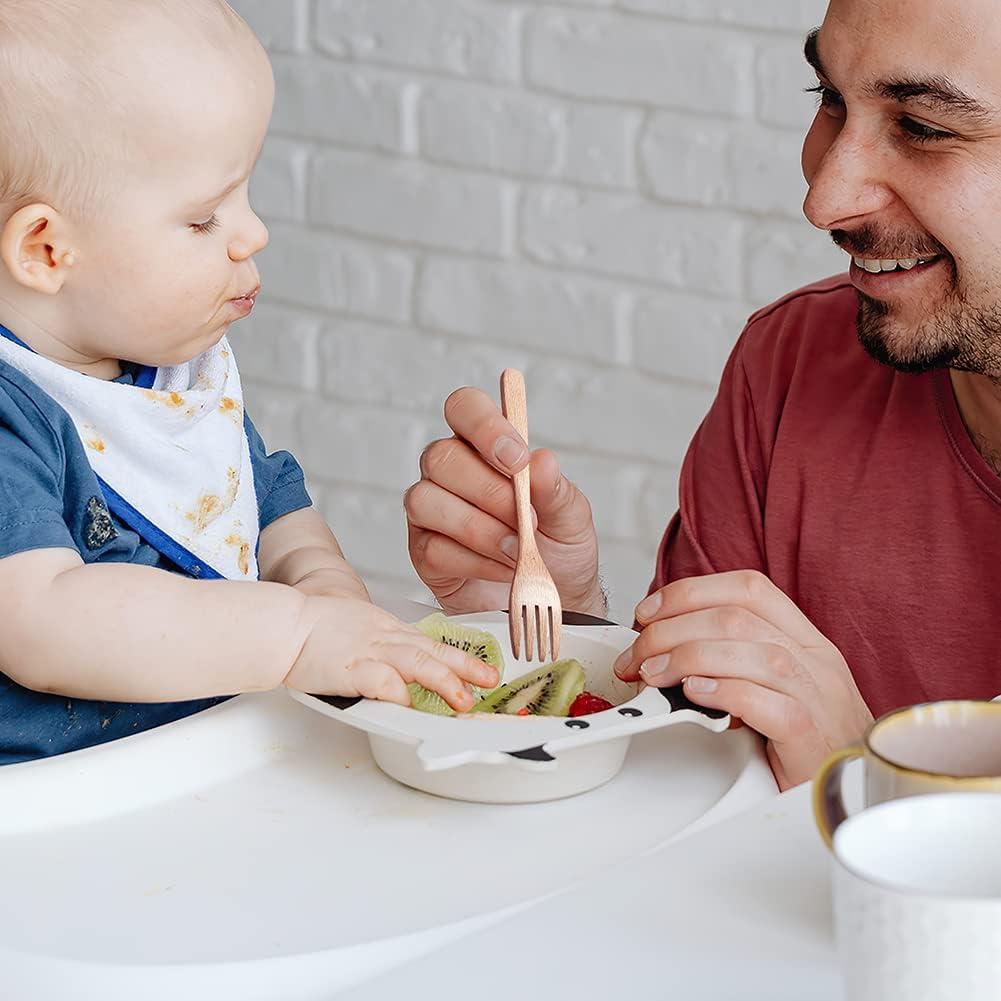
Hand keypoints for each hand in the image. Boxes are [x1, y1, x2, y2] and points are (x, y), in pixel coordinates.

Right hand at [285, 596, 499, 711]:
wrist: (285, 624)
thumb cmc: (314, 629)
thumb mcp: (358, 629)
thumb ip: (382, 647)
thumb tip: (404, 676)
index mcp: (387, 629)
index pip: (433, 643)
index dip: (463, 657)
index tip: (486, 670)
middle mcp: (384, 638)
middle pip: (432, 651)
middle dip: (465, 668)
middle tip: (488, 681)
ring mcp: (369, 651)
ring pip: (417, 662)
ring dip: (444, 681)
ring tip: (463, 700)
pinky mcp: (351, 668)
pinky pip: (382, 680)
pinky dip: (399, 693)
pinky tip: (411, 705)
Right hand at [405, 387, 603, 615]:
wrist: (555, 601)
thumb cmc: (559, 547)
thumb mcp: (572, 518)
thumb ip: (556, 490)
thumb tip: (541, 461)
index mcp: (485, 446)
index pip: (465, 407)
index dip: (484, 425)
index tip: (517, 459)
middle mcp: (451, 471)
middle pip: (440, 456)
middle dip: (489, 492)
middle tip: (527, 520)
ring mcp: (432, 511)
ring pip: (425, 500)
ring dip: (479, 530)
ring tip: (516, 551)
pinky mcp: (424, 551)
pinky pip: (432, 548)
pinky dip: (474, 562)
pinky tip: (501, 569)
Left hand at [612, 570, 872, 789]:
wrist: (862, 795)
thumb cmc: (811, 742)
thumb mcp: (777, 688)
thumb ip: (737, 660)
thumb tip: (665, 647)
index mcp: (805, 640)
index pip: (748, 589)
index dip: (690, 592)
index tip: (648, 613)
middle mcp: (815, 659)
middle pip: (736, 617)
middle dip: (671, 629)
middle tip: (636, 656)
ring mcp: (817, 695)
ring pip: (750, 651)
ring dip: (685, 657)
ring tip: (651, 675)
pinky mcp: (811, 735)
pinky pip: (764, 701)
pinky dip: (722, 692)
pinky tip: (692, 696)